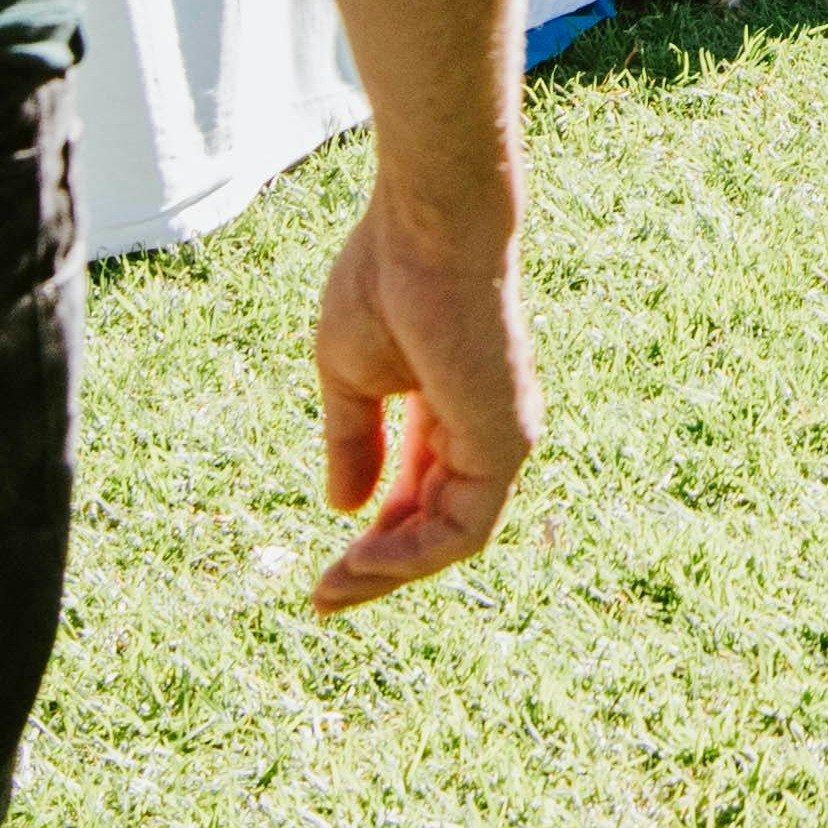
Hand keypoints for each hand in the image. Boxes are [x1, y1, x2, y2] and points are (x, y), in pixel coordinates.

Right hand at [306, 173, 532, 609]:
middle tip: (324, 599)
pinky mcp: (505, 441)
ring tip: (336, 585)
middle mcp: (485, 428)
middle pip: (437, 526)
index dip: (373, 538)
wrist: (425, 228)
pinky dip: (413, 554)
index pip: (419, 495)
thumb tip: (344, 506)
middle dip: (379, 570)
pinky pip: (463, 527)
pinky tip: (364, 558)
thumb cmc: (386, 278)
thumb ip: (354, 440)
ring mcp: (501, 437)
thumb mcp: (351, 375)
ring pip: (452, 537)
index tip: (322, 575)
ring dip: (390, 571)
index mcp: (449, 408)